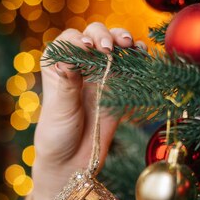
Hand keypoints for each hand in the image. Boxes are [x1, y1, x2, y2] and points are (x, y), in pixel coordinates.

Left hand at [32, 23, 146, 199]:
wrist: (72, 163)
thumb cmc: (57, 137)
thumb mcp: (59, 109)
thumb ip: (67, 83)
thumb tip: (70, 55)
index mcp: (57, 66)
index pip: (69, 40)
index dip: (80, 40)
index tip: (87, 49)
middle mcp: (78, 65)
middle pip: (94, 35)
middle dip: (103, 36)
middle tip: (109, 49)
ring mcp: (100, 74)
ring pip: (114, 45)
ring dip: (123, 39)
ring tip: (129, 45)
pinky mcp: (118, 87)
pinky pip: (131, 65)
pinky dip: (138, 57)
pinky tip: (142, 55)